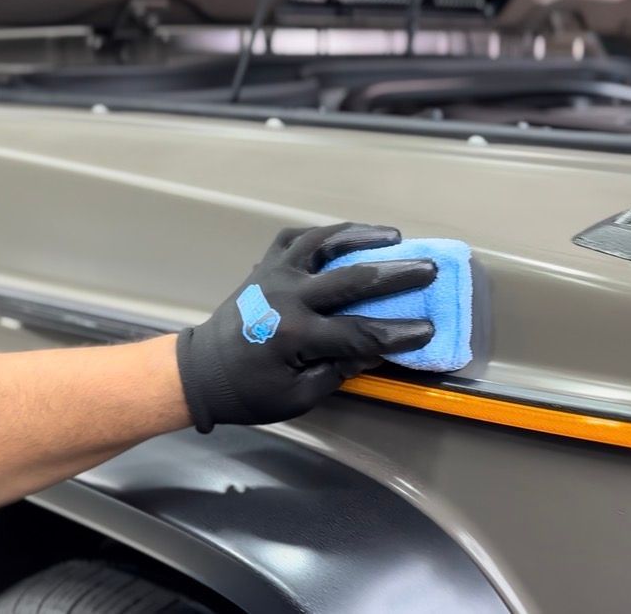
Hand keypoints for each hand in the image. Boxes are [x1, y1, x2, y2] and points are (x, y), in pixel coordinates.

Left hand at [176, 223, 436, 430]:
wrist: (201, 371)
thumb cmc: (251, 393)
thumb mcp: (298, 396)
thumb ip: (339, 371)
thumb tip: (375, 350)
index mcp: (295, 335)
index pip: (359, 333)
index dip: (397, 334)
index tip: (429, 330)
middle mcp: (287, 296)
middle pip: (351, 279)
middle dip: (395, 274)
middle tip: (428, 268)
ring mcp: (274, 274)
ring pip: (323, 243)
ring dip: (361, 236)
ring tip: (394, 236)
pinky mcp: (265, 265)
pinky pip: (297, 239)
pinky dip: (324, 234)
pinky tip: (346, 234)